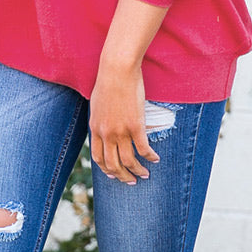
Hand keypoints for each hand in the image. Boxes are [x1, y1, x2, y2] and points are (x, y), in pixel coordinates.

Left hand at [89, 59, 159, 184]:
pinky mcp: (135, 126)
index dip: (106, 170)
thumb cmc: (107, 81)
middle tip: (130, 181)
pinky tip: (155, 159)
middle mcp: (106, 133)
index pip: (98, 158)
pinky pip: (143, 148)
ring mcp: (121, 131)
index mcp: (96, 128)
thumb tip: (102, 126)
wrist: (117, 69)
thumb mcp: (97, 103)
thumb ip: (99, 119)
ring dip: (137, 171)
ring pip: (129, 161)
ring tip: (144, 175)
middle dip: (122, 176)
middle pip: (113, 164)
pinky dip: (150, 157)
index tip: (114, 174)